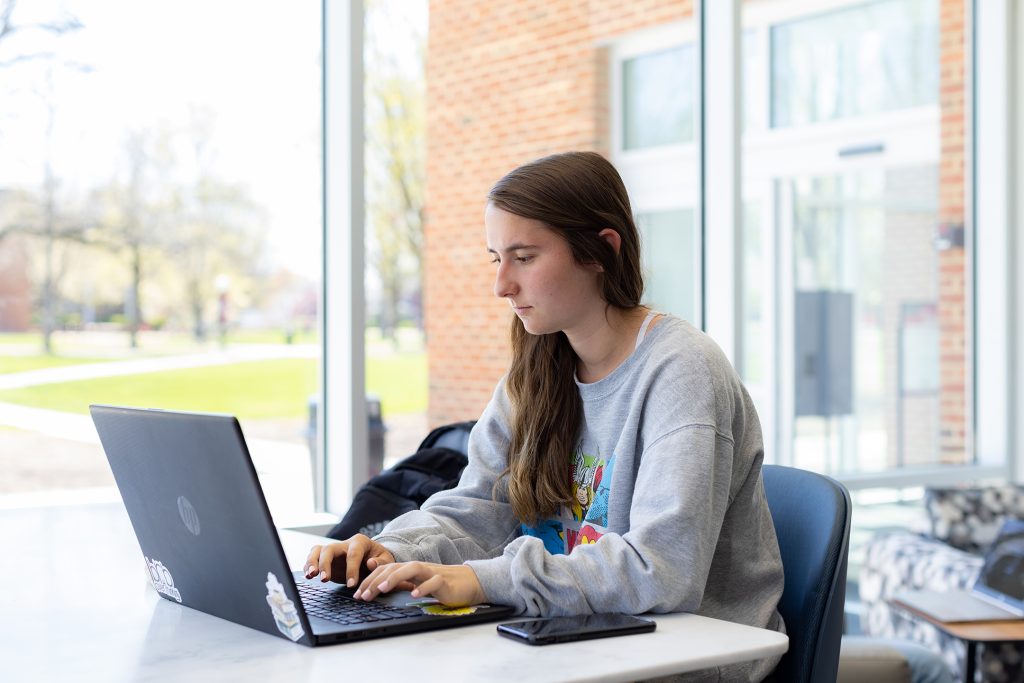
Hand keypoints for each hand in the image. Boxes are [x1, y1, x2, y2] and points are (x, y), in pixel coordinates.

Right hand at [304, 534, 396, 587]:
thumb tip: (371, 563)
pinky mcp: (326, 559)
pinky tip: (308, 575)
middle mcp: (344, 544)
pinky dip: (309, 566)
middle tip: (325, 579)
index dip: (351, 569)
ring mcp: (333, 551)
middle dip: (325, 564)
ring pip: (317, 551)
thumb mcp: (386, 560)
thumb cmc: (379, 559)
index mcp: (360, 542)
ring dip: (312, 563)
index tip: (352, 585)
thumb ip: (381, 562)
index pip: (353, 554)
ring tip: (311, 575)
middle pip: (330, 549)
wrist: (372, 559)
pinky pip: (313, 558)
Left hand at [355, 561, 484, 606]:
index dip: (370, 581)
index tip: (358, 594)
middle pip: (395, 568)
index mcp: (410, 569)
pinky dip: (423, 588)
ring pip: (412, 569)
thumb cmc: (441, 584)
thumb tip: (379, 582)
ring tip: (382, 589)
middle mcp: (419, 568)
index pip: (386, 570)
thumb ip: (400, 581)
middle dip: (376, 581)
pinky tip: (414, 595)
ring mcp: (432, 572)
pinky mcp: (444, 581)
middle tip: (363, 595)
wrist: (468, 582)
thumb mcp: (417, 583)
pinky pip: (433, 582)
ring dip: (395, 578)